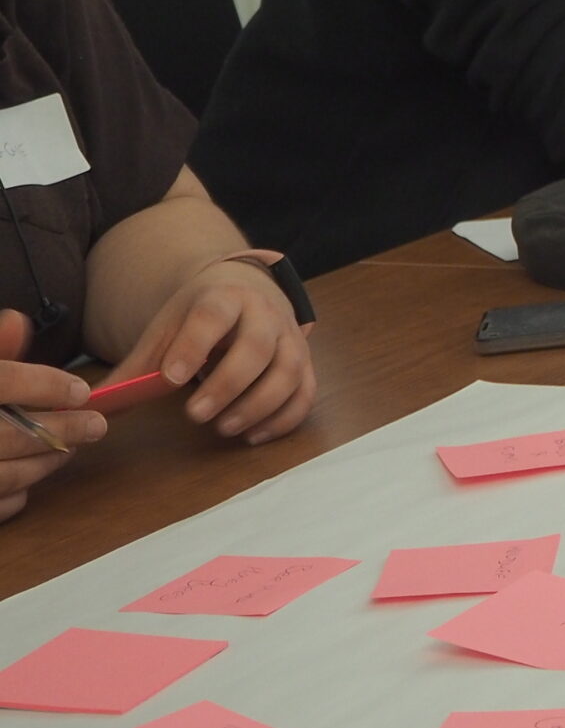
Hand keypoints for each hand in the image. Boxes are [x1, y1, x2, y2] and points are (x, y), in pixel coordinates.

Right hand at [0, 309, 101, 521]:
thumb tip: (18, 323)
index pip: (2, 381)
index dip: (45, 385)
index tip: (81, 390)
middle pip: (9, 434)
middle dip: (60, 430)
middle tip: (95, 425)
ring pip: (3, 475)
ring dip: (43, 464)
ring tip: (68, 450)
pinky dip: (13, 496)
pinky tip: (26, 482)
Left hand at [111, 262, 314, 445]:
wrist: (245, 293)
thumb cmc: (200, 320)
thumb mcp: (166, 331)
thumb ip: (136, 369)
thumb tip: (95, 407)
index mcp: (225, 297)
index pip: (213, 315)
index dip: (194, 346)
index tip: (172, 378)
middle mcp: (265, 314)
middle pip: (257, 346)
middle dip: (228, 384)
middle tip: (196, 415)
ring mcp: (291, 338)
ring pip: (288, 371)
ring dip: (258, 405)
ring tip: (225, 429)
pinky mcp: (305, 363)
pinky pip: (306, 392)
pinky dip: (284, 418)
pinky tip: (253, 435)